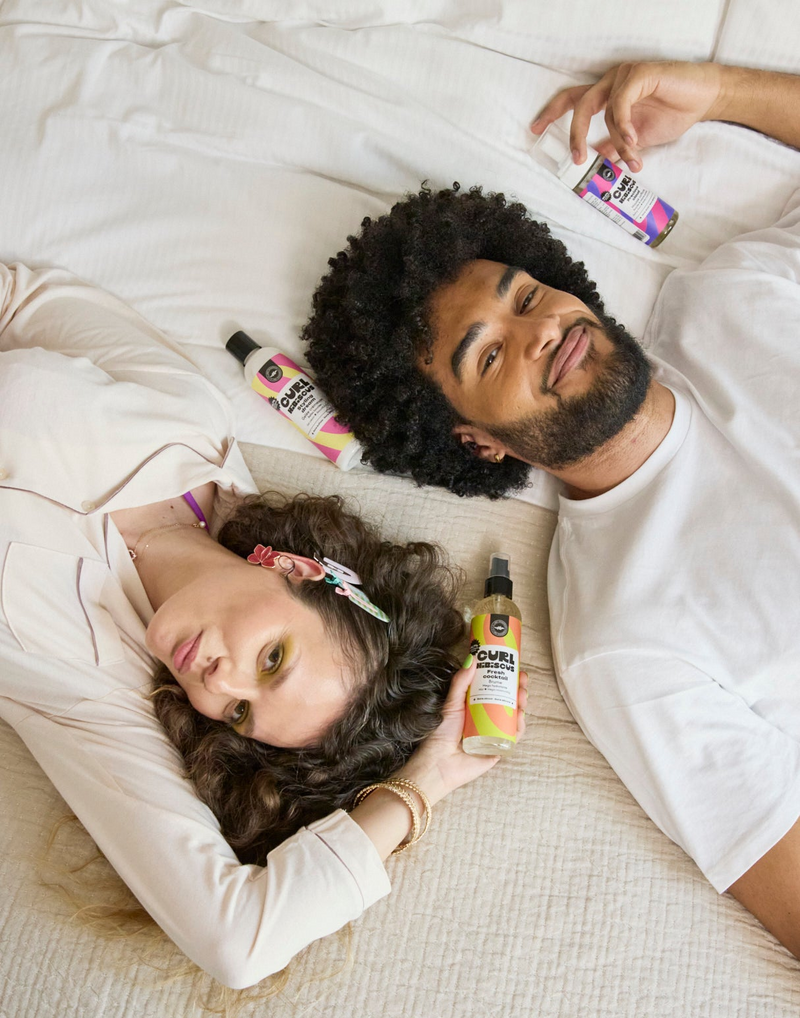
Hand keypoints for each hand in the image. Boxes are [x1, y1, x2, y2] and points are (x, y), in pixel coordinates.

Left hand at [394, 658, 528, 806]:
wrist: (440, 763)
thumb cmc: (441, 734)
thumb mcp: (451, 703)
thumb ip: (460, 682)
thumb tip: (473, 658)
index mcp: (477, 705)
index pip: (496, 687)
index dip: (507, 677)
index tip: (515, 666)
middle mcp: (488, 718)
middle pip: (509, 700)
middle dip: (519, 689)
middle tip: (522, 680)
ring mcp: (496, 732)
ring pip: (515, 716)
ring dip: (523, 704)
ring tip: (522, 696)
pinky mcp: (500, 747)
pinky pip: (514, 736)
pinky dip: (520, 726)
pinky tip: (521, 717)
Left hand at [530, 60, 723, 171]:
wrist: (704, 100)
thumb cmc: (672, 113)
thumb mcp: (637, 139)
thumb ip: (615, 147)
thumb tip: (597, 162)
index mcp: (607, 95)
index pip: (571, 100)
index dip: (551, 113)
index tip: (534, 130)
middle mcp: (611, 82)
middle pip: (578, 103)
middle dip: (573, 132)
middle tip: (577, 158)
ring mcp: (624, 75)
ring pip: (603, 110)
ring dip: (616, 139)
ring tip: (631, 156)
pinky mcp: (639, 74)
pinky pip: (620, 103)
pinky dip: (624, 125)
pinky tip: (635, 140)